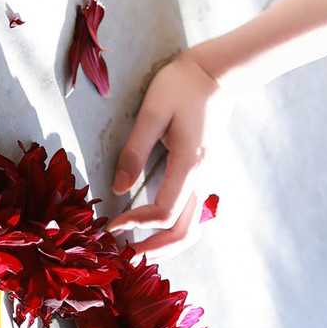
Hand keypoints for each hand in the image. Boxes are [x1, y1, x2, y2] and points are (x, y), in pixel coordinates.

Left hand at [107, 48, 223, 255]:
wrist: (217, 74)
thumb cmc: (182, 86)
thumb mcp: (153, 110)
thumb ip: (135, 150)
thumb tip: (119, 189)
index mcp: (189, 163)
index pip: (164, 212)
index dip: (135, 224)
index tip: (110, 224)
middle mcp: (202, 178)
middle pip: (184, 233)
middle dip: (153, 249)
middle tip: (123, 253)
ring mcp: (206, 178)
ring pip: (191, 228)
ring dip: (165, 244)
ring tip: (136, 245)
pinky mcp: (203, 175)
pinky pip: (191, 214)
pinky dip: (172, 229)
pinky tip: (152, 225)